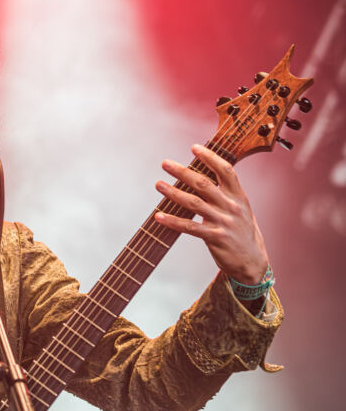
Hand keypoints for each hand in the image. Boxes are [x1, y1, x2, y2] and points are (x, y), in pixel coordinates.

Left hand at [154, 144, 269, 283]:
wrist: (252, 262)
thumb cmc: (242, 233)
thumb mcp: (240, 210)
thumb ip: (225, 195)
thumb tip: (201, 179)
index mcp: (239, 197)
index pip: (226, 170)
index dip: (210, 157)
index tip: (194, 147)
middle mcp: (232, 206)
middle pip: (204, 184)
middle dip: (182, 171)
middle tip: (165, 163)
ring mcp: (224, 222)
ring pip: (194, 203)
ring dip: (173, 192)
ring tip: (158, 184)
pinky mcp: (215, 238)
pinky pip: (190, 227)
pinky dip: (173, 221)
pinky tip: (159, 216)